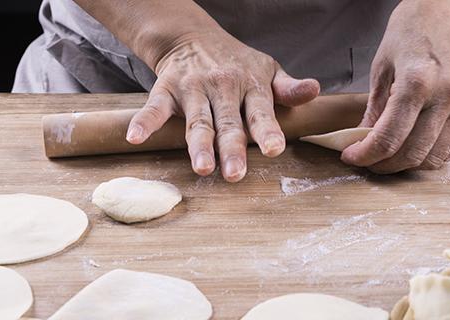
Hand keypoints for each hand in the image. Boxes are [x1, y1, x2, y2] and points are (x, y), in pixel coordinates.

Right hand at [126, 31, 319, 181]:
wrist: (193, 37)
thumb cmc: (238, 63)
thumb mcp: (268, 70)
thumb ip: (289, 88)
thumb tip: (314, 90)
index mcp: (251, 86)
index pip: (261, 111)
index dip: (268, 131)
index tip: (274, 149)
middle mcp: (222, 87)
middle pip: (228, 123)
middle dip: (231, 148)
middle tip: (236, 174)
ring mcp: (193, 89)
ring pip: (196, 121)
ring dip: (197, 145)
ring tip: (202, 168)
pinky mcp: (166, 90)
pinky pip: (153, 108)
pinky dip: (144, 122)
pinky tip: (135, 137)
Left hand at [341, 0, 449, 173]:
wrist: (448, 13)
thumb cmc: (412, 31)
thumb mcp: (382, 66)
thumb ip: (374, 108)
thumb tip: (362, 140)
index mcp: (418, 82)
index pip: (389, 137)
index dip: (366, 155)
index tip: (352, 156)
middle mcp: (446, 96)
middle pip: (412, 153)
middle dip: (384, 165)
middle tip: (367, 160)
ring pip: (433, 157)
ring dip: (406, 164)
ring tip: (388, 155)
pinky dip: (428, 155)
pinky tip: (412, 146)